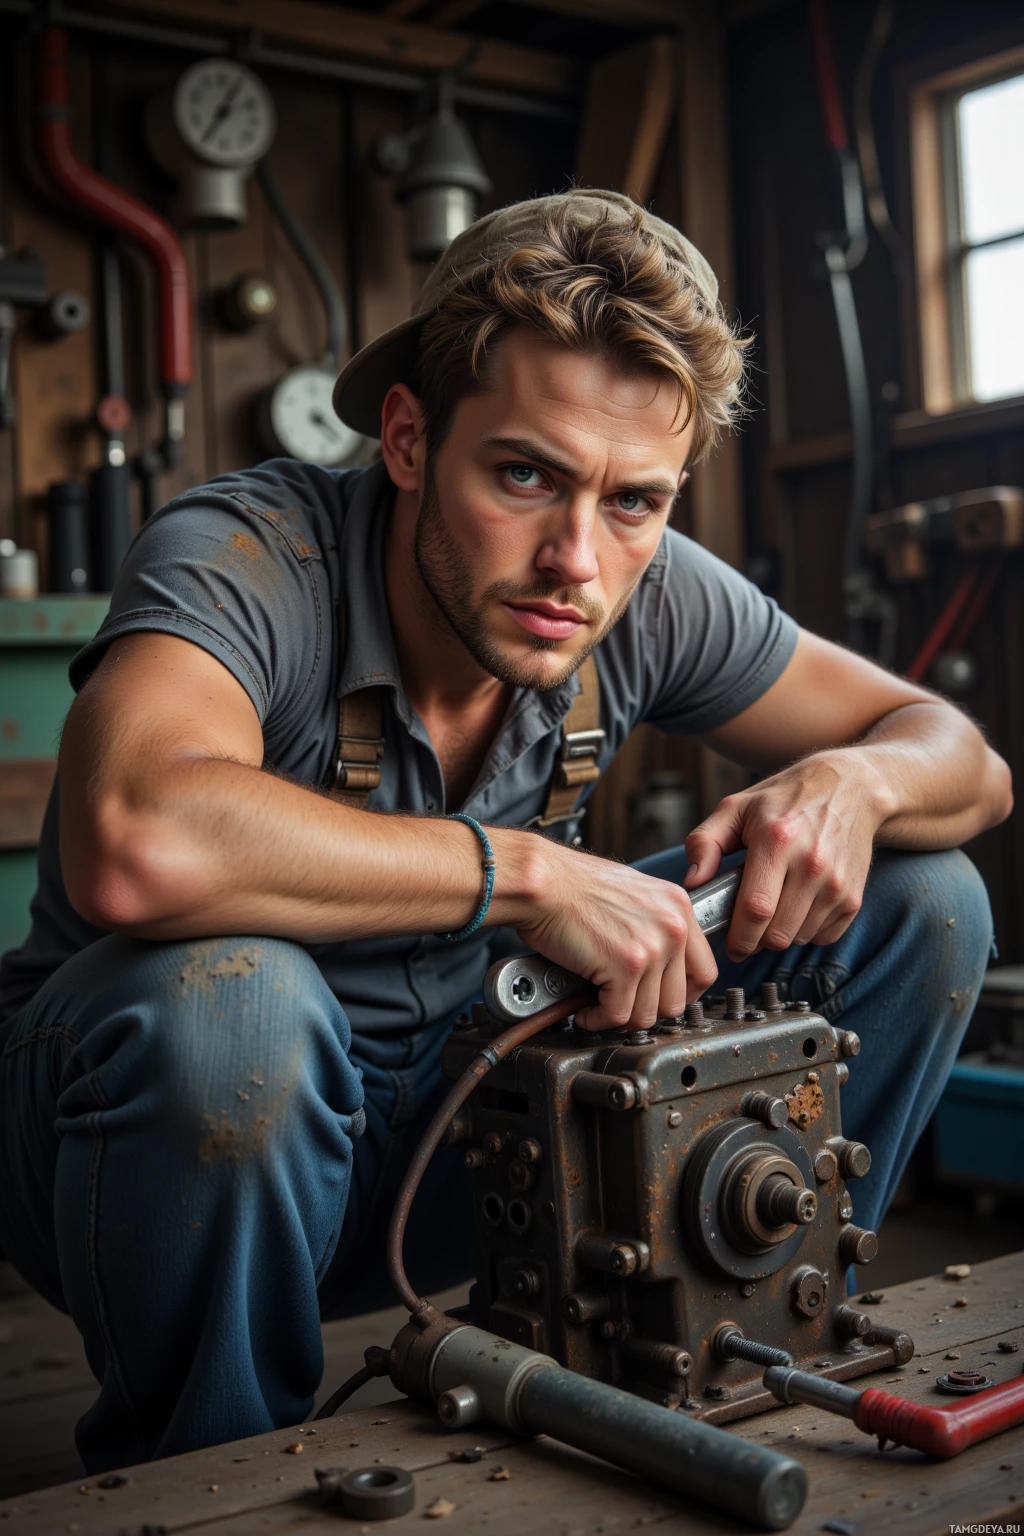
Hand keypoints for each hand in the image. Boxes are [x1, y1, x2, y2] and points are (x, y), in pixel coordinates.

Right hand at [513, 840, 717, 1030]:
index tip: (659, 999)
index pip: (704, 971)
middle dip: (647, 1010)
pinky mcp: (625, 967)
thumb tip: (657, 967)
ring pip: (647, 1014)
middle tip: (624, 1006)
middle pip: (677, 1001)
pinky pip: (618, 1015)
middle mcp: (673, 927)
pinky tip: (585, 1010)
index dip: (681, 995)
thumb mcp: (633, 894)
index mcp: (678, 907)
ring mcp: (652, 948)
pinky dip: (598, 1019)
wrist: (543, 881)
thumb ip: (654, 926)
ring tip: (600, 1007)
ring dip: (620, 1018)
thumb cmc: (572, 884)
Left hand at [684, 751, 888, 961]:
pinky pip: (824, 937)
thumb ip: (704, 843)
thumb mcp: (735, 807)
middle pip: (778, 933)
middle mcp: (812, 863)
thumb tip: (692, 883)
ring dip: (780, 935)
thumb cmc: (785, 799)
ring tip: (772, 911)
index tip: (729, 945)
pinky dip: (807, 932)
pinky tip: (797, 908)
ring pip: (799, 938)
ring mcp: (837, 882)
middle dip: (756, 941)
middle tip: (747, 929)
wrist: (849, 787)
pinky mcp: (854, 896)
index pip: (755, 909)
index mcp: (777, 840)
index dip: (739, 937)